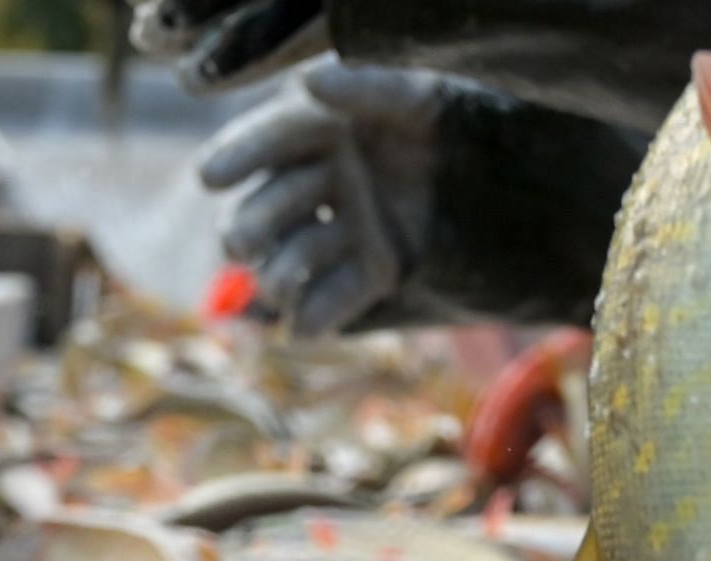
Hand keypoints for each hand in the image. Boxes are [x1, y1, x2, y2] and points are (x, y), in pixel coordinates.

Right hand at [200, 57, 443, 337]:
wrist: (502, 175)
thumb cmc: (448, 124)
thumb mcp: (417, 96)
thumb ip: (366, 86)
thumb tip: (308, 82)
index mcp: (324, 132)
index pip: (272, 141)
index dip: (240, 156)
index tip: (209, 176)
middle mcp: (324, 184)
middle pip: (272, 208)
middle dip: (251, 227)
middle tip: (239, 243)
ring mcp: (346, 230)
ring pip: (296, 256)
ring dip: (280, 274)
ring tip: (276, 286)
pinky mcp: (374, 272)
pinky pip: (337, 298)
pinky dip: (317, 316)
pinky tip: (303, 329)